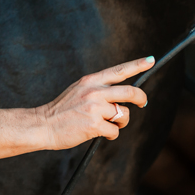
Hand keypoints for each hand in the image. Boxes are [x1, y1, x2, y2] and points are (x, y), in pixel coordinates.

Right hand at [37, 56, 153, 149]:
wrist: (43, 124)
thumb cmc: (62, 110)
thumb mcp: (78, 90)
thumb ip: (97, 89)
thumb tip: (120, 96)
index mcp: (91, 80)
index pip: (119, 70)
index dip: (137, 65)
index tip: (151, 60)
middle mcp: (95, 91)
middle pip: (130, 92)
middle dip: (141, 98)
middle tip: (142, 103)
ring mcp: (95, 108)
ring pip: (124, 114)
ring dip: (121, 122)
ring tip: (109, 124)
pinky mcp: (94, 125)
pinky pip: (114, 131)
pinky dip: (111, 134)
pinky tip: (100, 133)